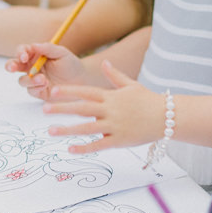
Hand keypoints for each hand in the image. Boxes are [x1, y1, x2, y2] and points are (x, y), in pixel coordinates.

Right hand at [5, 41, 95, 97]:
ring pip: (22, 80)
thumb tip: (33, 45)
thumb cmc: (71, 64)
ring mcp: (34, 80)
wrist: (83, 80)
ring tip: (43, 79)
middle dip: (10, 65)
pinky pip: (31, 90)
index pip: (22, 51)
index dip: (20, 53)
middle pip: (14, 65)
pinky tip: (46, 84)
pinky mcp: (39, 92)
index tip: (24, 56)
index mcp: (35, 55)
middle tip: (12, 67)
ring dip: (29, 79)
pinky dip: (36, 87)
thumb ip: (48, 48)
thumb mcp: (62, 53)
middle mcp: (31, 67)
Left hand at [41, 59, 162, 152]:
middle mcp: (110, 110)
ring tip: (50, 131)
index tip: (52, 91)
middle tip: (43, 109)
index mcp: (111, 96)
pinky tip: (70, 149)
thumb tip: (103, 63)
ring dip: (67, 130)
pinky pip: (99, 145)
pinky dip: (84, 148)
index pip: (85, 92)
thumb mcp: (131, 85)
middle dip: (61, 108)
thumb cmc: (148, 100)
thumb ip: (114, 75)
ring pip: (87, 128)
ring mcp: (114, 126)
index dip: (68, 91)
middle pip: (82, 108)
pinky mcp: (120, 140)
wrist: (168, 117)